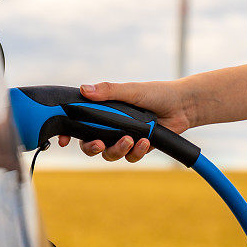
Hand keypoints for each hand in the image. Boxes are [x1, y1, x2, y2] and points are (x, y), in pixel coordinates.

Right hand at [58, 80, 193, 162]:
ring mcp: (123, 138)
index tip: (64, 140)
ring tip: (131, 140)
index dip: (69, 133)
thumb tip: (84, 90)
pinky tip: (145, 141)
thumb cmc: (156, 93)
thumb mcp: (131, 90)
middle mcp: (111, 125)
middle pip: (90, 143)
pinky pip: (130, 157)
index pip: (79, 123)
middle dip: (91, 147)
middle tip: (99, 144)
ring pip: (110, 154)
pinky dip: (136, 151)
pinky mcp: (138, 148)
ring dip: (117, 149)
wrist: (182, 105)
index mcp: (104, 110)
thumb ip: (108, 92)